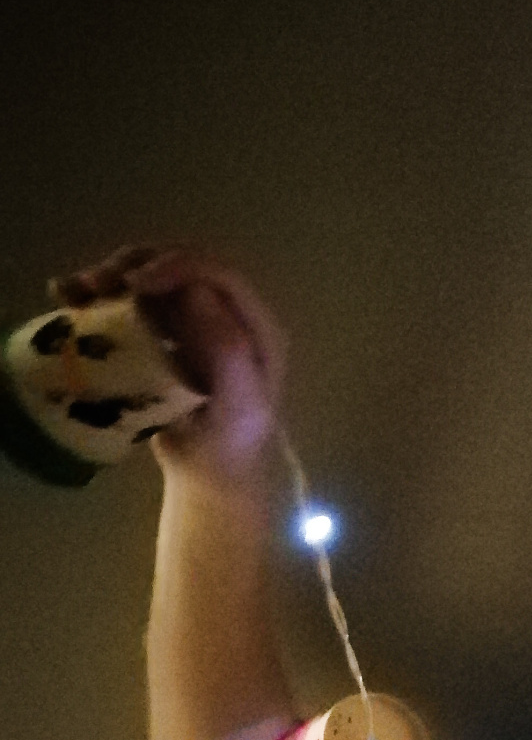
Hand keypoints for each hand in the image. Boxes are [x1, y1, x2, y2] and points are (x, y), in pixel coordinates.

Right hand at [48, 245, 285, 482]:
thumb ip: (227, 353)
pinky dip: (101, 295)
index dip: (175, 267)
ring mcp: (193, 319)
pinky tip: (68, 296)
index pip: (217, 275)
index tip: (134, 284)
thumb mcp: (238, 407)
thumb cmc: (230, 446)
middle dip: (134, 266)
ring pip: (151, 278)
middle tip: (94, 285)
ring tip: (74, 292)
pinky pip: (133, 302)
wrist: (212, 473)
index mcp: (255, 327)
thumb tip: (196, 292)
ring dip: (110, 277)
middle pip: (178, 266)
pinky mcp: (165, 331)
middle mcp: (226, 314)